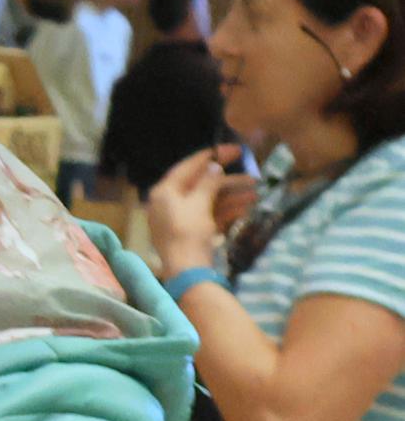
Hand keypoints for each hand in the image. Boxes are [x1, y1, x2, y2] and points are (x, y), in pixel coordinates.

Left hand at [143, 146, 254, 273]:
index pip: (188, 167)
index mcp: (164, 192)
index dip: (211, 156)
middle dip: (228, 181)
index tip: (234, 149)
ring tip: (256, 191)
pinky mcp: (190, 231)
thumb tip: (213, 167)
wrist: (187, 271)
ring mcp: (179, 217)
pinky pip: (210, 214)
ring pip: (208, 200)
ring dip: (232, 195)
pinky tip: (248, 206)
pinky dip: (227, 209)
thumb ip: (207, 182)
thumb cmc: (188, 232)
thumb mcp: (199, 203)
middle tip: (252, 174)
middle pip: (201, 184)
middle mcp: (168, 202)